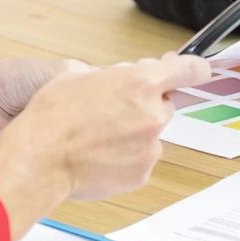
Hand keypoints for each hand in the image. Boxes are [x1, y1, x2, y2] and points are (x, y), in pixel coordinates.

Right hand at [0, 51, 212, 237]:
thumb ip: (110, 75)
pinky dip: (125, 157)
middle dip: (145, 104)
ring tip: (96, 136)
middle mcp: (152, 113)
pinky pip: (140, 158)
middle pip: (163, 104)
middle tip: (112, 109)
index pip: (187, 70)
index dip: (194, 68)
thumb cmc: (53, 114)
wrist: (40, 157)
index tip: (199, 69)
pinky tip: (98, 154)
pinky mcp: (141, 172)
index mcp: (140, 82)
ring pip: (150, 134)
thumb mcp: (78, 74)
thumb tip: (119, 76)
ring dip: (133, 132)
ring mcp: (149, 146)